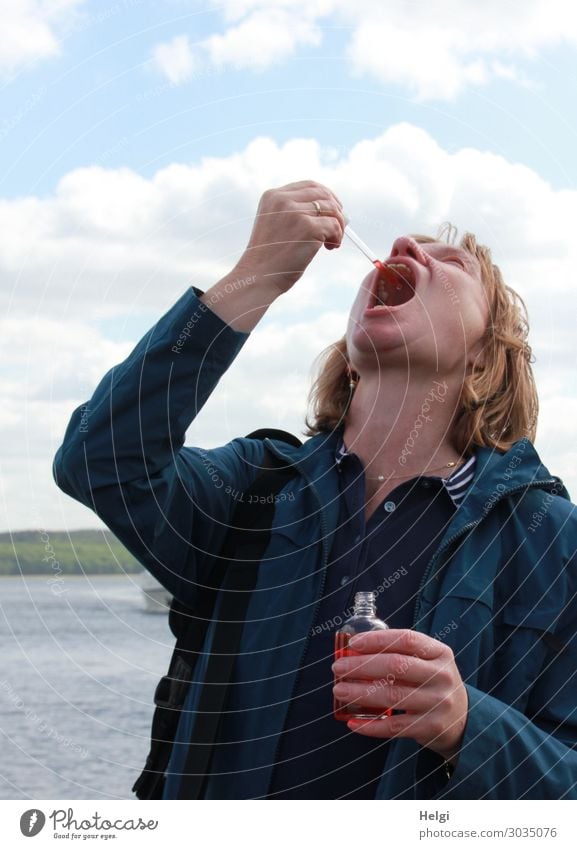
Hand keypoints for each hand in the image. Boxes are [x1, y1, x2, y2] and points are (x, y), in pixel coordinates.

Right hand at [236, 180, 345, 293]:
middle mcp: (283, 200)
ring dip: (338, 226)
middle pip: (324, 194)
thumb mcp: (275, 225)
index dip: (326, 196)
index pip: (309, 185)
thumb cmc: (268, 258)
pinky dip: (337, 237)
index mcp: (273, 196)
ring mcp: (296, 212)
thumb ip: (294, 213)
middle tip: (337, 228)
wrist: (258, 277)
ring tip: (331, 243)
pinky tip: (330, 248)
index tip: (333, 210)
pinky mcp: (308, 227)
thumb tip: (332, 210)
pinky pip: (334, 226)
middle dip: (336, 210)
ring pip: (332, 210)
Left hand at [332, 629, 467, 764]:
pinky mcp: (431, 728)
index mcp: (440, 653)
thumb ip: (400, 654)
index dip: (377, 639)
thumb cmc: (433, 684)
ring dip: (360, 693)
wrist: (463, 721)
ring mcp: (438, 703)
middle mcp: (442, 676)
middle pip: (396, 666)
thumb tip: (354, 651)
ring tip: (339, 690)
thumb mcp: (428, 662)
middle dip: (361, 666)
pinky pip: (394, 727)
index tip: (352, 643)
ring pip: (392, 696)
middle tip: (338, 668)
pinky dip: (370, 725)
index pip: (406, 639)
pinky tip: (352, 722)